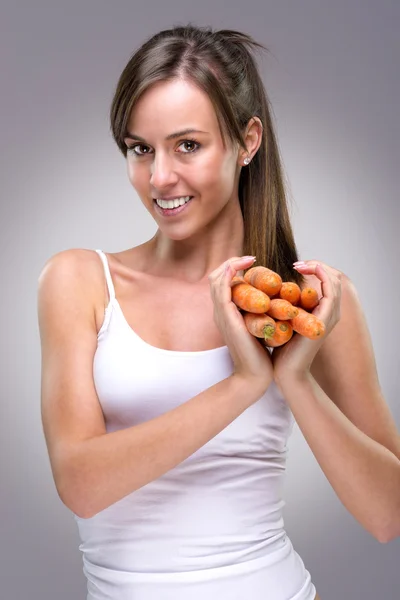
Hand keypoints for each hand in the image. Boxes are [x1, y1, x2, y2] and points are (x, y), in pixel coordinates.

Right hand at [208, 256, 273, 394]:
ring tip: (249, 260)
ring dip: (231, 265)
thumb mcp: (258, 328)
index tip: (254, 264)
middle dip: (231, 262)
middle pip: (216, 277)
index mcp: (227, 313)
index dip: (234, 269)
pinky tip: (242, 269)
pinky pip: (222, 291)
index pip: (222, 283)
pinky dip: (229, 276)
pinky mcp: (227, 319)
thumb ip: (259, 314)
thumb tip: (272, 301)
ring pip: (216, 280)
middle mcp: (220, 312)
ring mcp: (221, 315)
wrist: (255, 377)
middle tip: (251, 258)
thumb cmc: (261, 356)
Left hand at [271, 260, 341, 388]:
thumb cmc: (280, 349)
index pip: (327, 281)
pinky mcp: (325, 319)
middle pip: (333, 277)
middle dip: (316, 264)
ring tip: (299, 265)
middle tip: (296, 263)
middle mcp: (330, 313)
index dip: (314, 269)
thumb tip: (272, 289)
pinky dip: (322, 276)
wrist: (285, 372)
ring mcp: (330, 316)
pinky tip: (305, 271)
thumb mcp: (284, 320)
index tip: (294, 266)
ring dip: (319, 267)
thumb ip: (286, 304)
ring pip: (334, 280)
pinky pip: (330, 290)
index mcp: (322, 312)